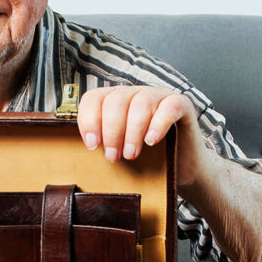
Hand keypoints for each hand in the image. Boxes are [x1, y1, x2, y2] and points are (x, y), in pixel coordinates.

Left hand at [75, 85, 196, 163]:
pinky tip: (152, 141)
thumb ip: (102, 145)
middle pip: (116, 100)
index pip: (94, 97)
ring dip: (133, 131)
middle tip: (113, 157)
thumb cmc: (147, 159)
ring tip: (131, 154)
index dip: (89, 120)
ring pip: (141, 103)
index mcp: (115, 101)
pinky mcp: (181, 104)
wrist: (182, 168)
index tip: (92, 145)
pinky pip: (170, 106)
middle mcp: (135, 94)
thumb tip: (79, 152)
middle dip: (112, 131)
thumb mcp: (119, 151)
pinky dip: (158, 124)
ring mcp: (159, 96)